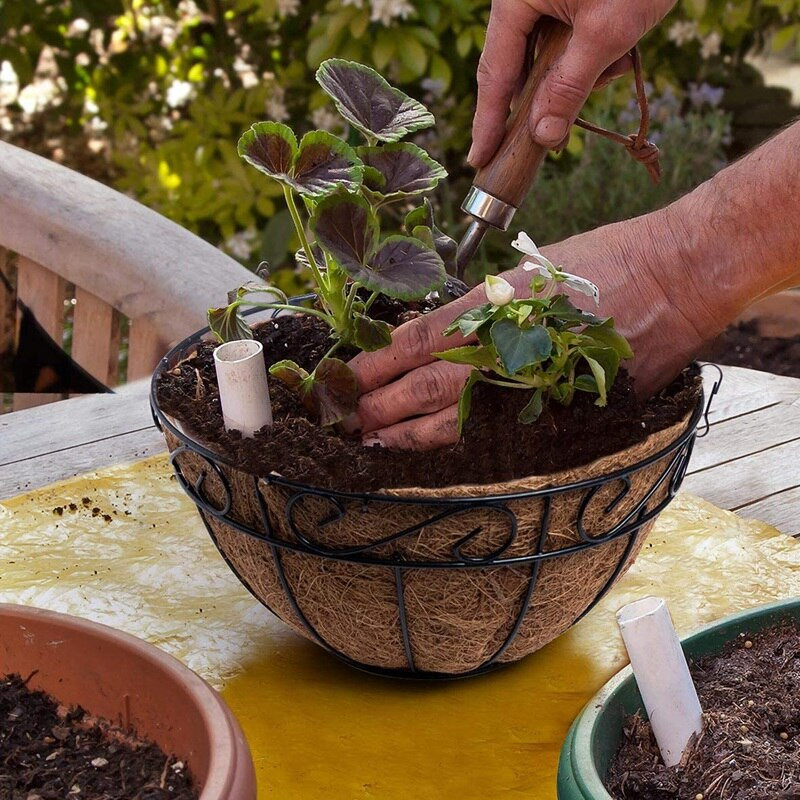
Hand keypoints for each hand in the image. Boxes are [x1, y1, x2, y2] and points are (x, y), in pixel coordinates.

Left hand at [348, 213, 705, 450]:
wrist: (673, 278)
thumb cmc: (607, 260)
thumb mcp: (533, 267)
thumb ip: (485, 302)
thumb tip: (442, 329)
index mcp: (495, 303)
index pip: (420, 339)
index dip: (379, 362)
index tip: (350, 375)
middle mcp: (509, 343)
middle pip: (427, 383)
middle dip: (381, 402)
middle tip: (345, 417)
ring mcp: (535, 380)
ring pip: (458, 415)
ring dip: (409, 430)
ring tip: (374, 440)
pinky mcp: (562, 406)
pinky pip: (503, 430)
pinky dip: (464, 443)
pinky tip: (437, 451)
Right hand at [468, 0, 676, 165]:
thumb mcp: (607, 32)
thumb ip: (570, 88)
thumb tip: (544, 136)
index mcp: (515, 0)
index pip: (495, 74)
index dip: (488, 122)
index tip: (480, 159)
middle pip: (517, 68)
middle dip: (549, 96)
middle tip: (561, 131)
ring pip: (545, 58)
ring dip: (579, 74)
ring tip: (619, 62)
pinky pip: (564, 41)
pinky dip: (590, 54)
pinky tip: (622, 49)